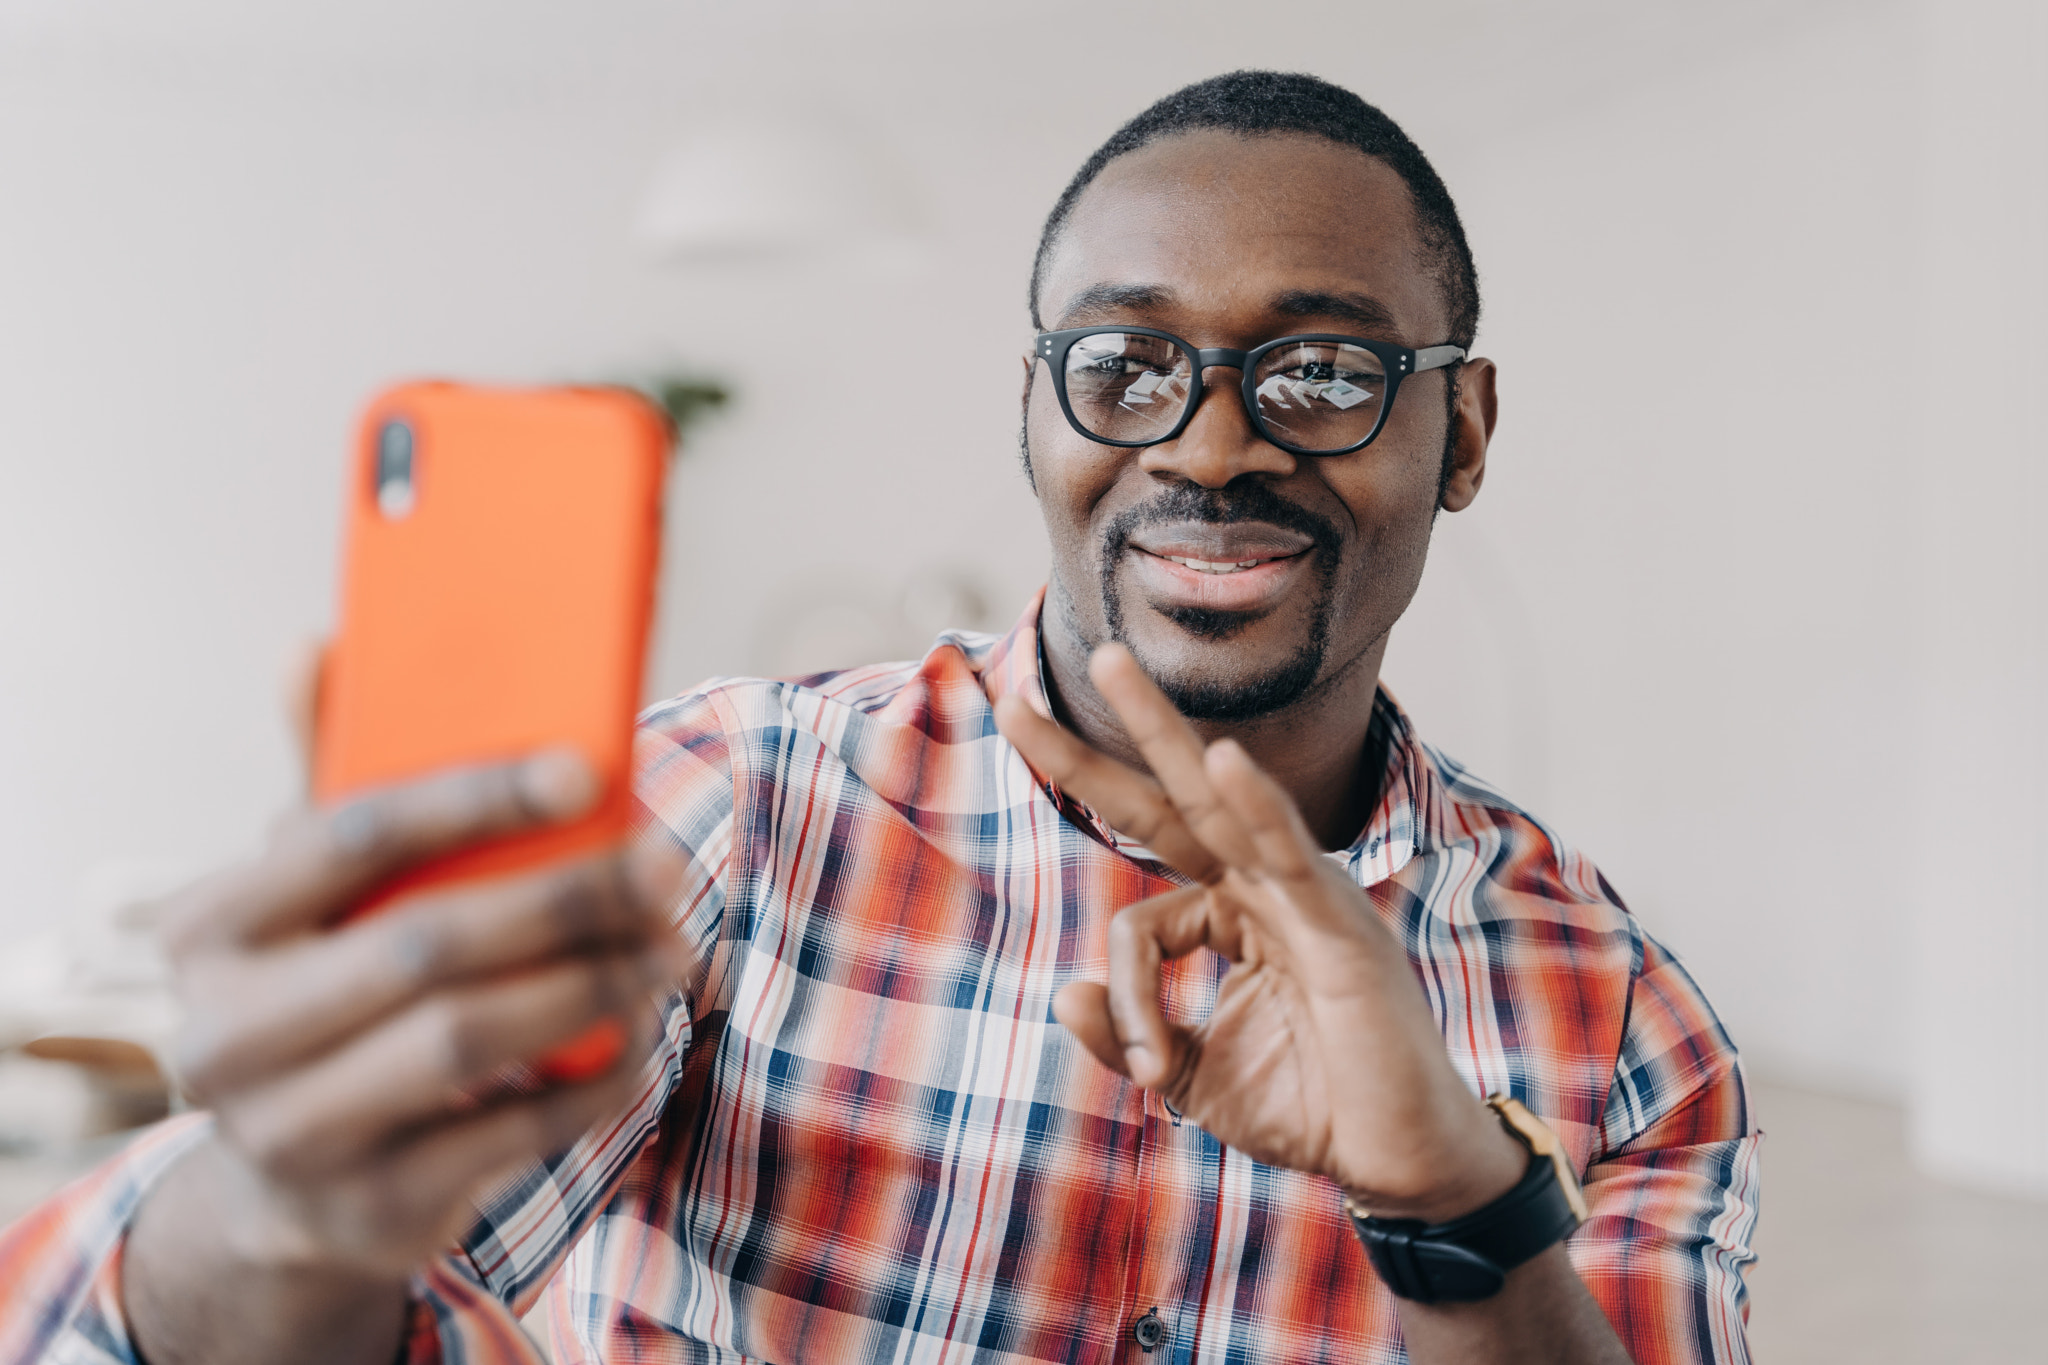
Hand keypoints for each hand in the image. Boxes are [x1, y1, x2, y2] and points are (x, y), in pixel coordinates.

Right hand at [141, 751, 689, 1282]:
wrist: (288, 1187)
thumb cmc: (324, 992)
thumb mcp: (306, 896)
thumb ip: (323, 778)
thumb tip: (312, 646)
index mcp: (207, 930)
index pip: (349, 837)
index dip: (475, 796)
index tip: (587, 768)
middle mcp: (224, 1038)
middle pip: (424, 944)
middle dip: (566, 897)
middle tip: (665, 865)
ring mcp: (290, 1137)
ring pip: (469, 1039)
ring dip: (594, 983)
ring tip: (670, 945)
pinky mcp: (371, 1209)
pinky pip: (512, 1131)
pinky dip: (595, 1073)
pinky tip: (641, 1027)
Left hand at [995, 645, 1523, 1221]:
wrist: (1400, 1160)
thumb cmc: (1312, 1108)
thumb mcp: (1194, 1080)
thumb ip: (1134, 1035)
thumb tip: (1065, 994)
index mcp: (1233, 914)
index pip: (1141, 920)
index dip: (1128, 994)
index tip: (1142, 1070)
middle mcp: (1266, 888)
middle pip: (1172, 796)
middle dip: (1103, 738)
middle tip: (1015, 694)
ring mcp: (1305, 897)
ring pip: (1220, 797)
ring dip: (1158, 727)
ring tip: (1109, 661)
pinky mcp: (1341, 928)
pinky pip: (1289, 855)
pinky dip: (1259, 807)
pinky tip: (1225, 760)